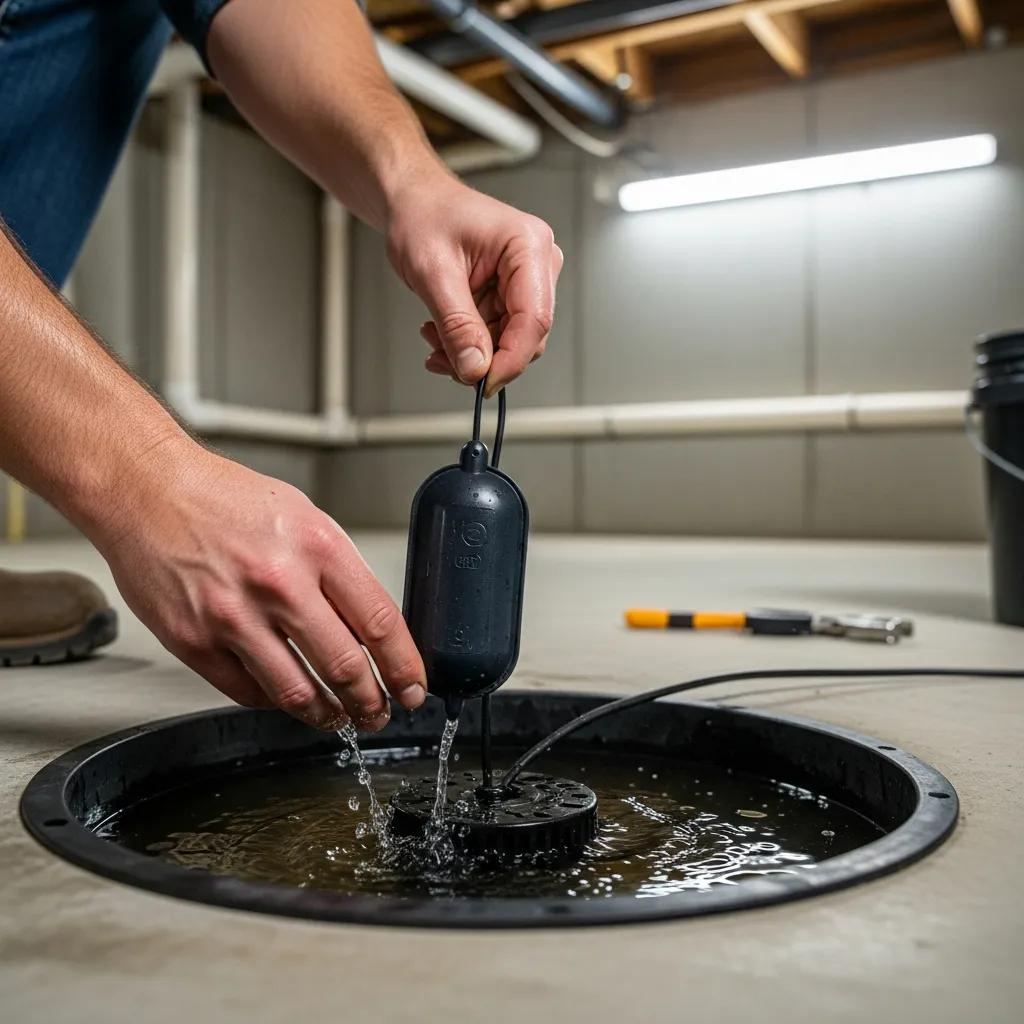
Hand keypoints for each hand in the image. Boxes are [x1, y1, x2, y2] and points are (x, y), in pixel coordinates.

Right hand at [96, 441, 425, 731]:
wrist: (148, 490)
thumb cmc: (224, 499)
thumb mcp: (304, 517)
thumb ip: (338, 571)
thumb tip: (370, 625)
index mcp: (316, 546)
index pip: (379, 622)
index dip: (404, 665)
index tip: (414, 686)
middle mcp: (278, 583)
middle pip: (345, 667)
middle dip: (372, 702)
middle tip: (379, 712)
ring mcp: (233, 617)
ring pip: (298, 693)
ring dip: (328, 715)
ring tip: (339, 717)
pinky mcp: (194, 642)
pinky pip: (249, 692)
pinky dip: (276, 702)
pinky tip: (288, 696)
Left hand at [386, 174, 563, 395]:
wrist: (412, 202)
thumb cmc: (423, 216)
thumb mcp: (433, 273)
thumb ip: (457, 325)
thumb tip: (475, 369)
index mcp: (528, 245)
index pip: (534, 319)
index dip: (510, 360)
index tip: (483, 384)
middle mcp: (537, 263)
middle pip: (526, 335)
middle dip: (485, 356)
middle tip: (443, 360)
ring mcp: (525, 280)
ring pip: (510, 341)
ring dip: (470, 351)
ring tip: (433, 337)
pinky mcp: (510, 294)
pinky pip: (497, 335)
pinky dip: (468, 343)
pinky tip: (441, 333)